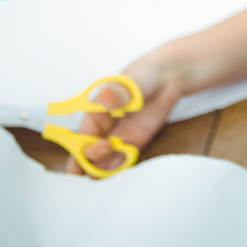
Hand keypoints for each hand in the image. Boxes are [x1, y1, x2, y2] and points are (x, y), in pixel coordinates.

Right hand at [66, 58, 182, 176]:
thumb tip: (105, 96)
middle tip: (94, 171)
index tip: (103, 146)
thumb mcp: (130, 82)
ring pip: (101, 163)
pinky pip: (120, 163)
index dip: (85, 147)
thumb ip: (117, 93)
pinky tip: (125, 164)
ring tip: (111, 170)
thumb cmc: (142, 75)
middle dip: (86, 165)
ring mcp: (118, 138)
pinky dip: (119, 169)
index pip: (81, 137)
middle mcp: (103, 129)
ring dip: (101, 171)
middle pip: (86, 154)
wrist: (166, 78)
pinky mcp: (133, 145)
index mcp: (94, 114)